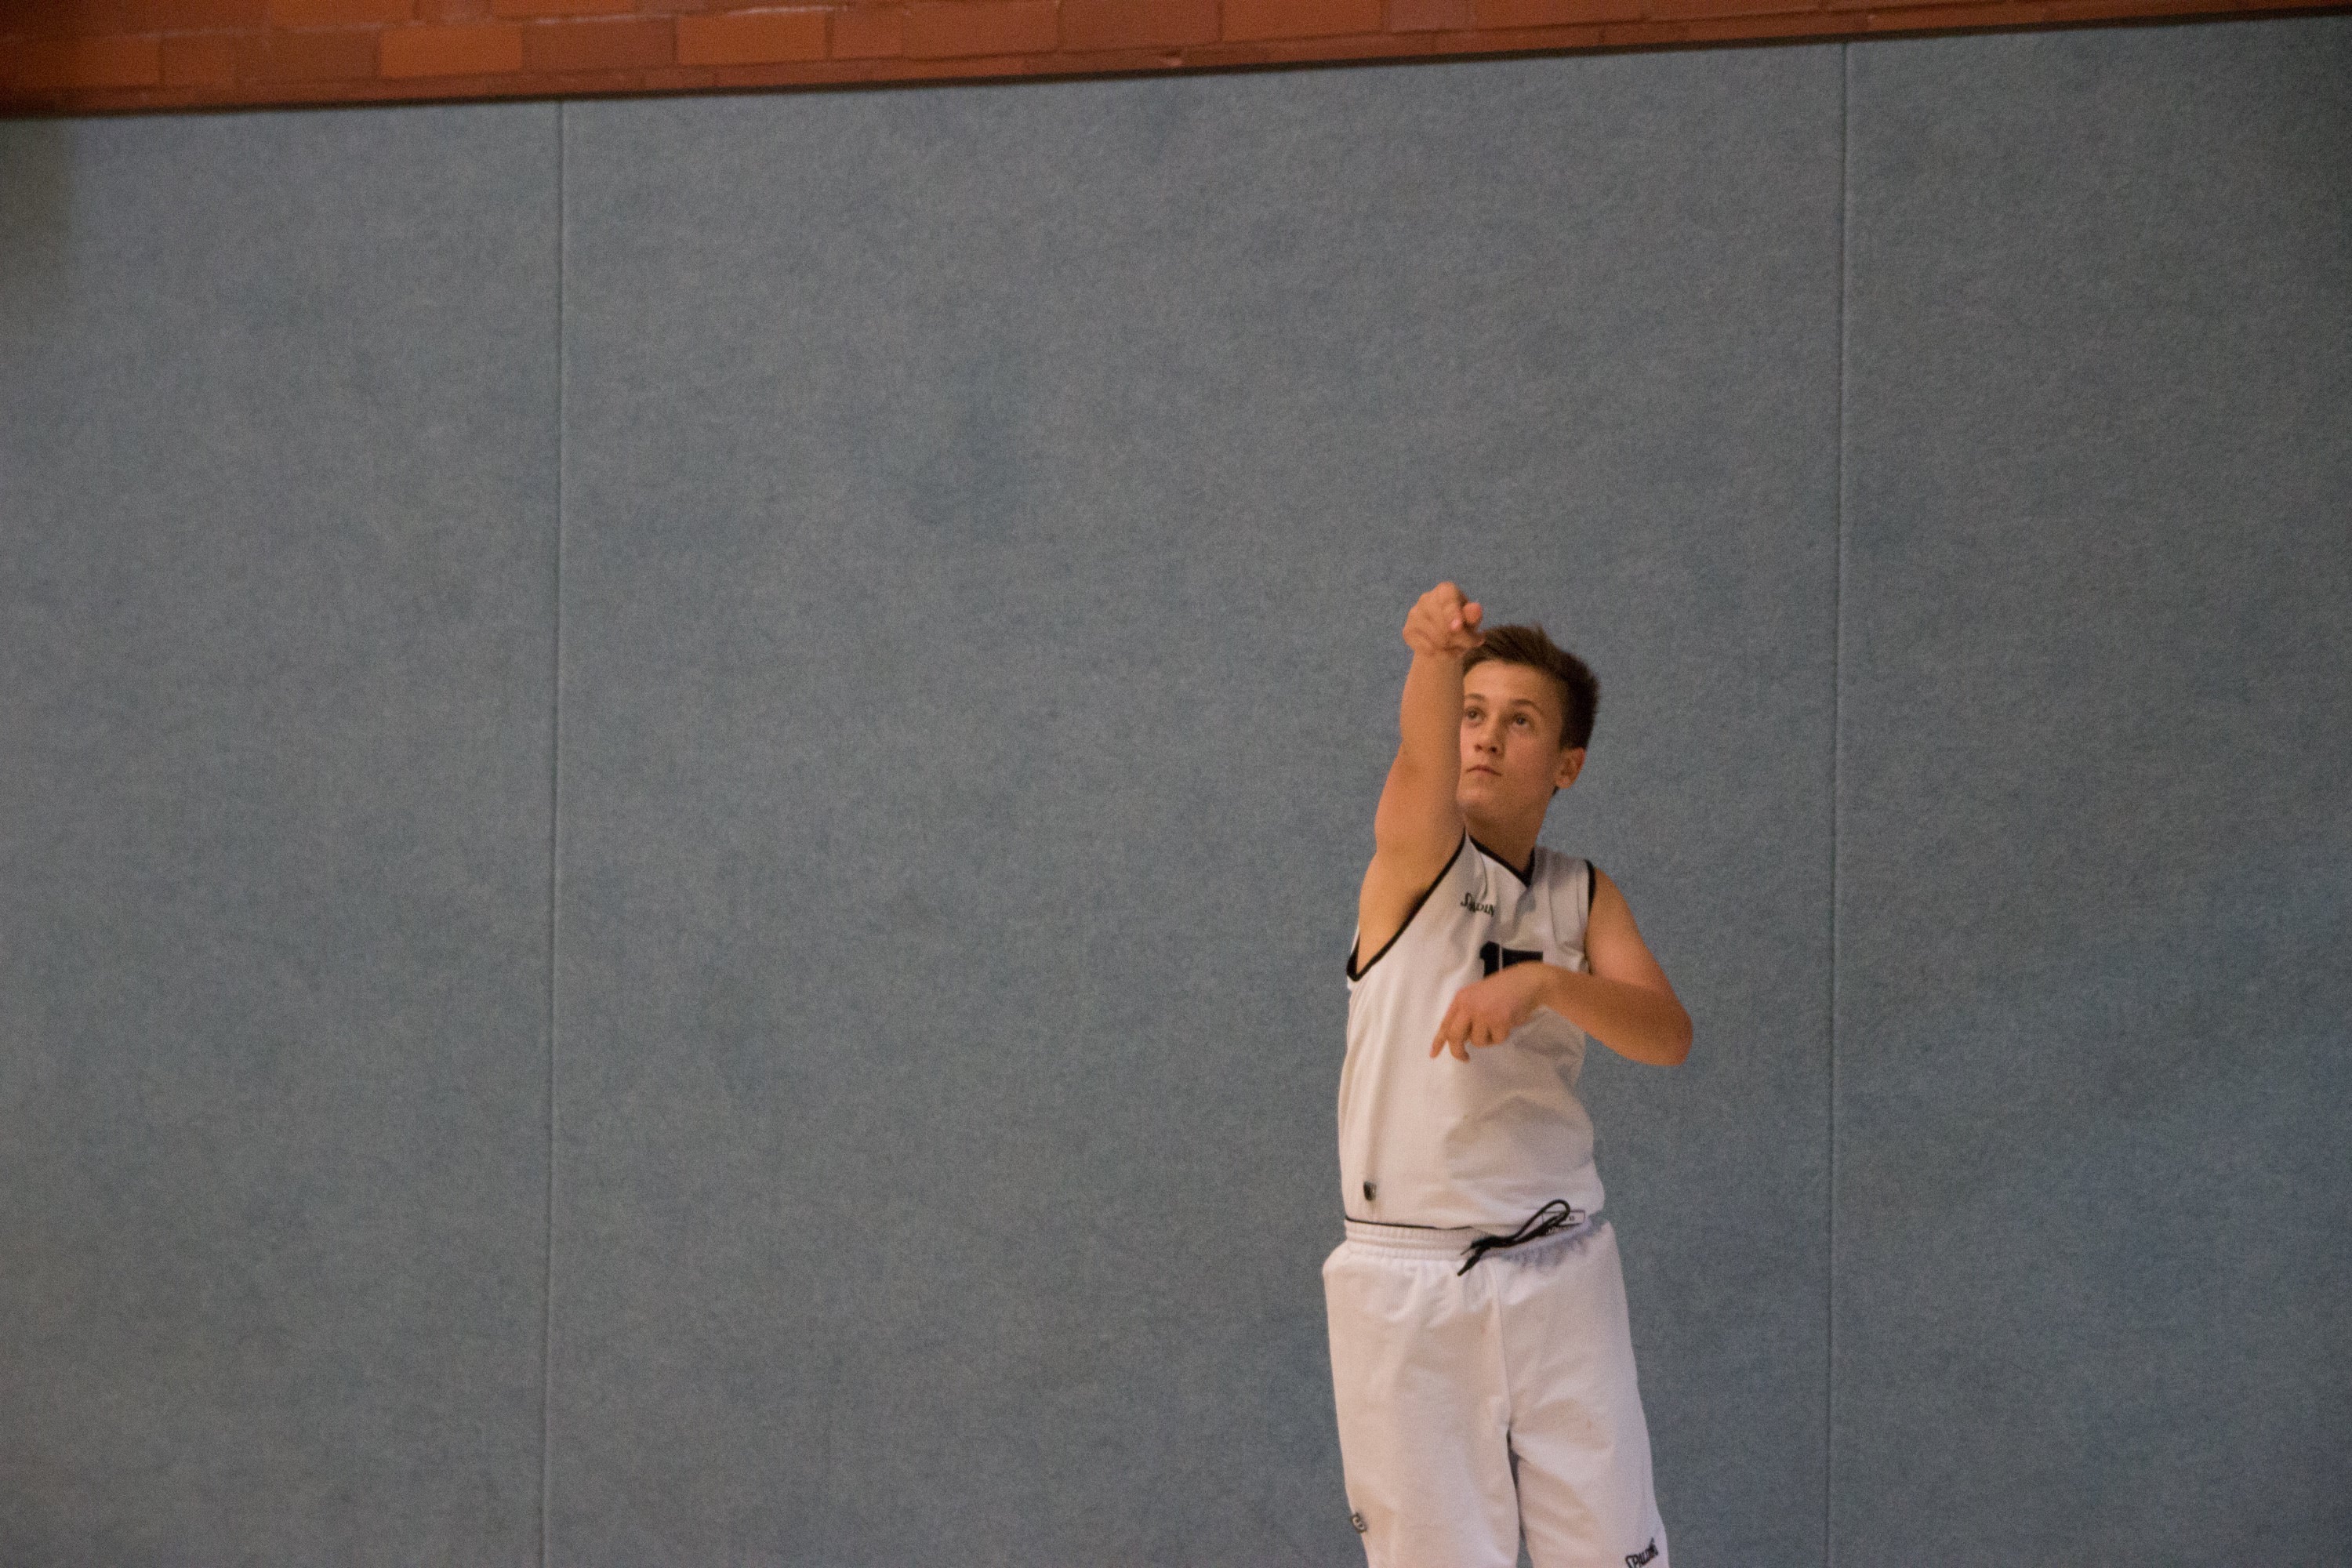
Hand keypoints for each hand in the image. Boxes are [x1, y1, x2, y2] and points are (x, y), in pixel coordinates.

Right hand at [1402, 582, 1484, 660]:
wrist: (1444, 639)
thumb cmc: (1463, 624)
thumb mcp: (1472, 620)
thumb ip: (1473, 615)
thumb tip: (1476, 608)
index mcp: (1445, 590)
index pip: (1448, 600)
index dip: (1453, 614)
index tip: (1458, 627)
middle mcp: (1426, 598)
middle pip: (1443, 623)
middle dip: (1463, 638)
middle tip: (1474, 642)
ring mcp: (1414, 614)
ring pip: (1436, 638)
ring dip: (1453, 648)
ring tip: (1461, 647)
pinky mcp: (1407, 631)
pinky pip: (1426, 647)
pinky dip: (1440, 655)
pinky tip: (1446, 652)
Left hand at [1430, 962, 1551, 1060]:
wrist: (1526, 981)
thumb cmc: (1502, 989)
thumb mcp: (1477, 996)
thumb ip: (1466, 1014)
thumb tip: (1460, 1039)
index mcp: (1461, 999)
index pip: (1445, 1023)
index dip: (1438, 1041)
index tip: (1433, 1055)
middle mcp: (1468, 1006)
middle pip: (1455, 1036)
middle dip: (1458, 1051)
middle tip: (1465, 1058)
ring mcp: (1483, 1014)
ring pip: (1477, 1042)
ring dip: (1488, 1039)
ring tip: (1498, 1024)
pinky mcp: (1499, 1021)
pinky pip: (1497, 1040)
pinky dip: (1502, 1035)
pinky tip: (1508, 1021)